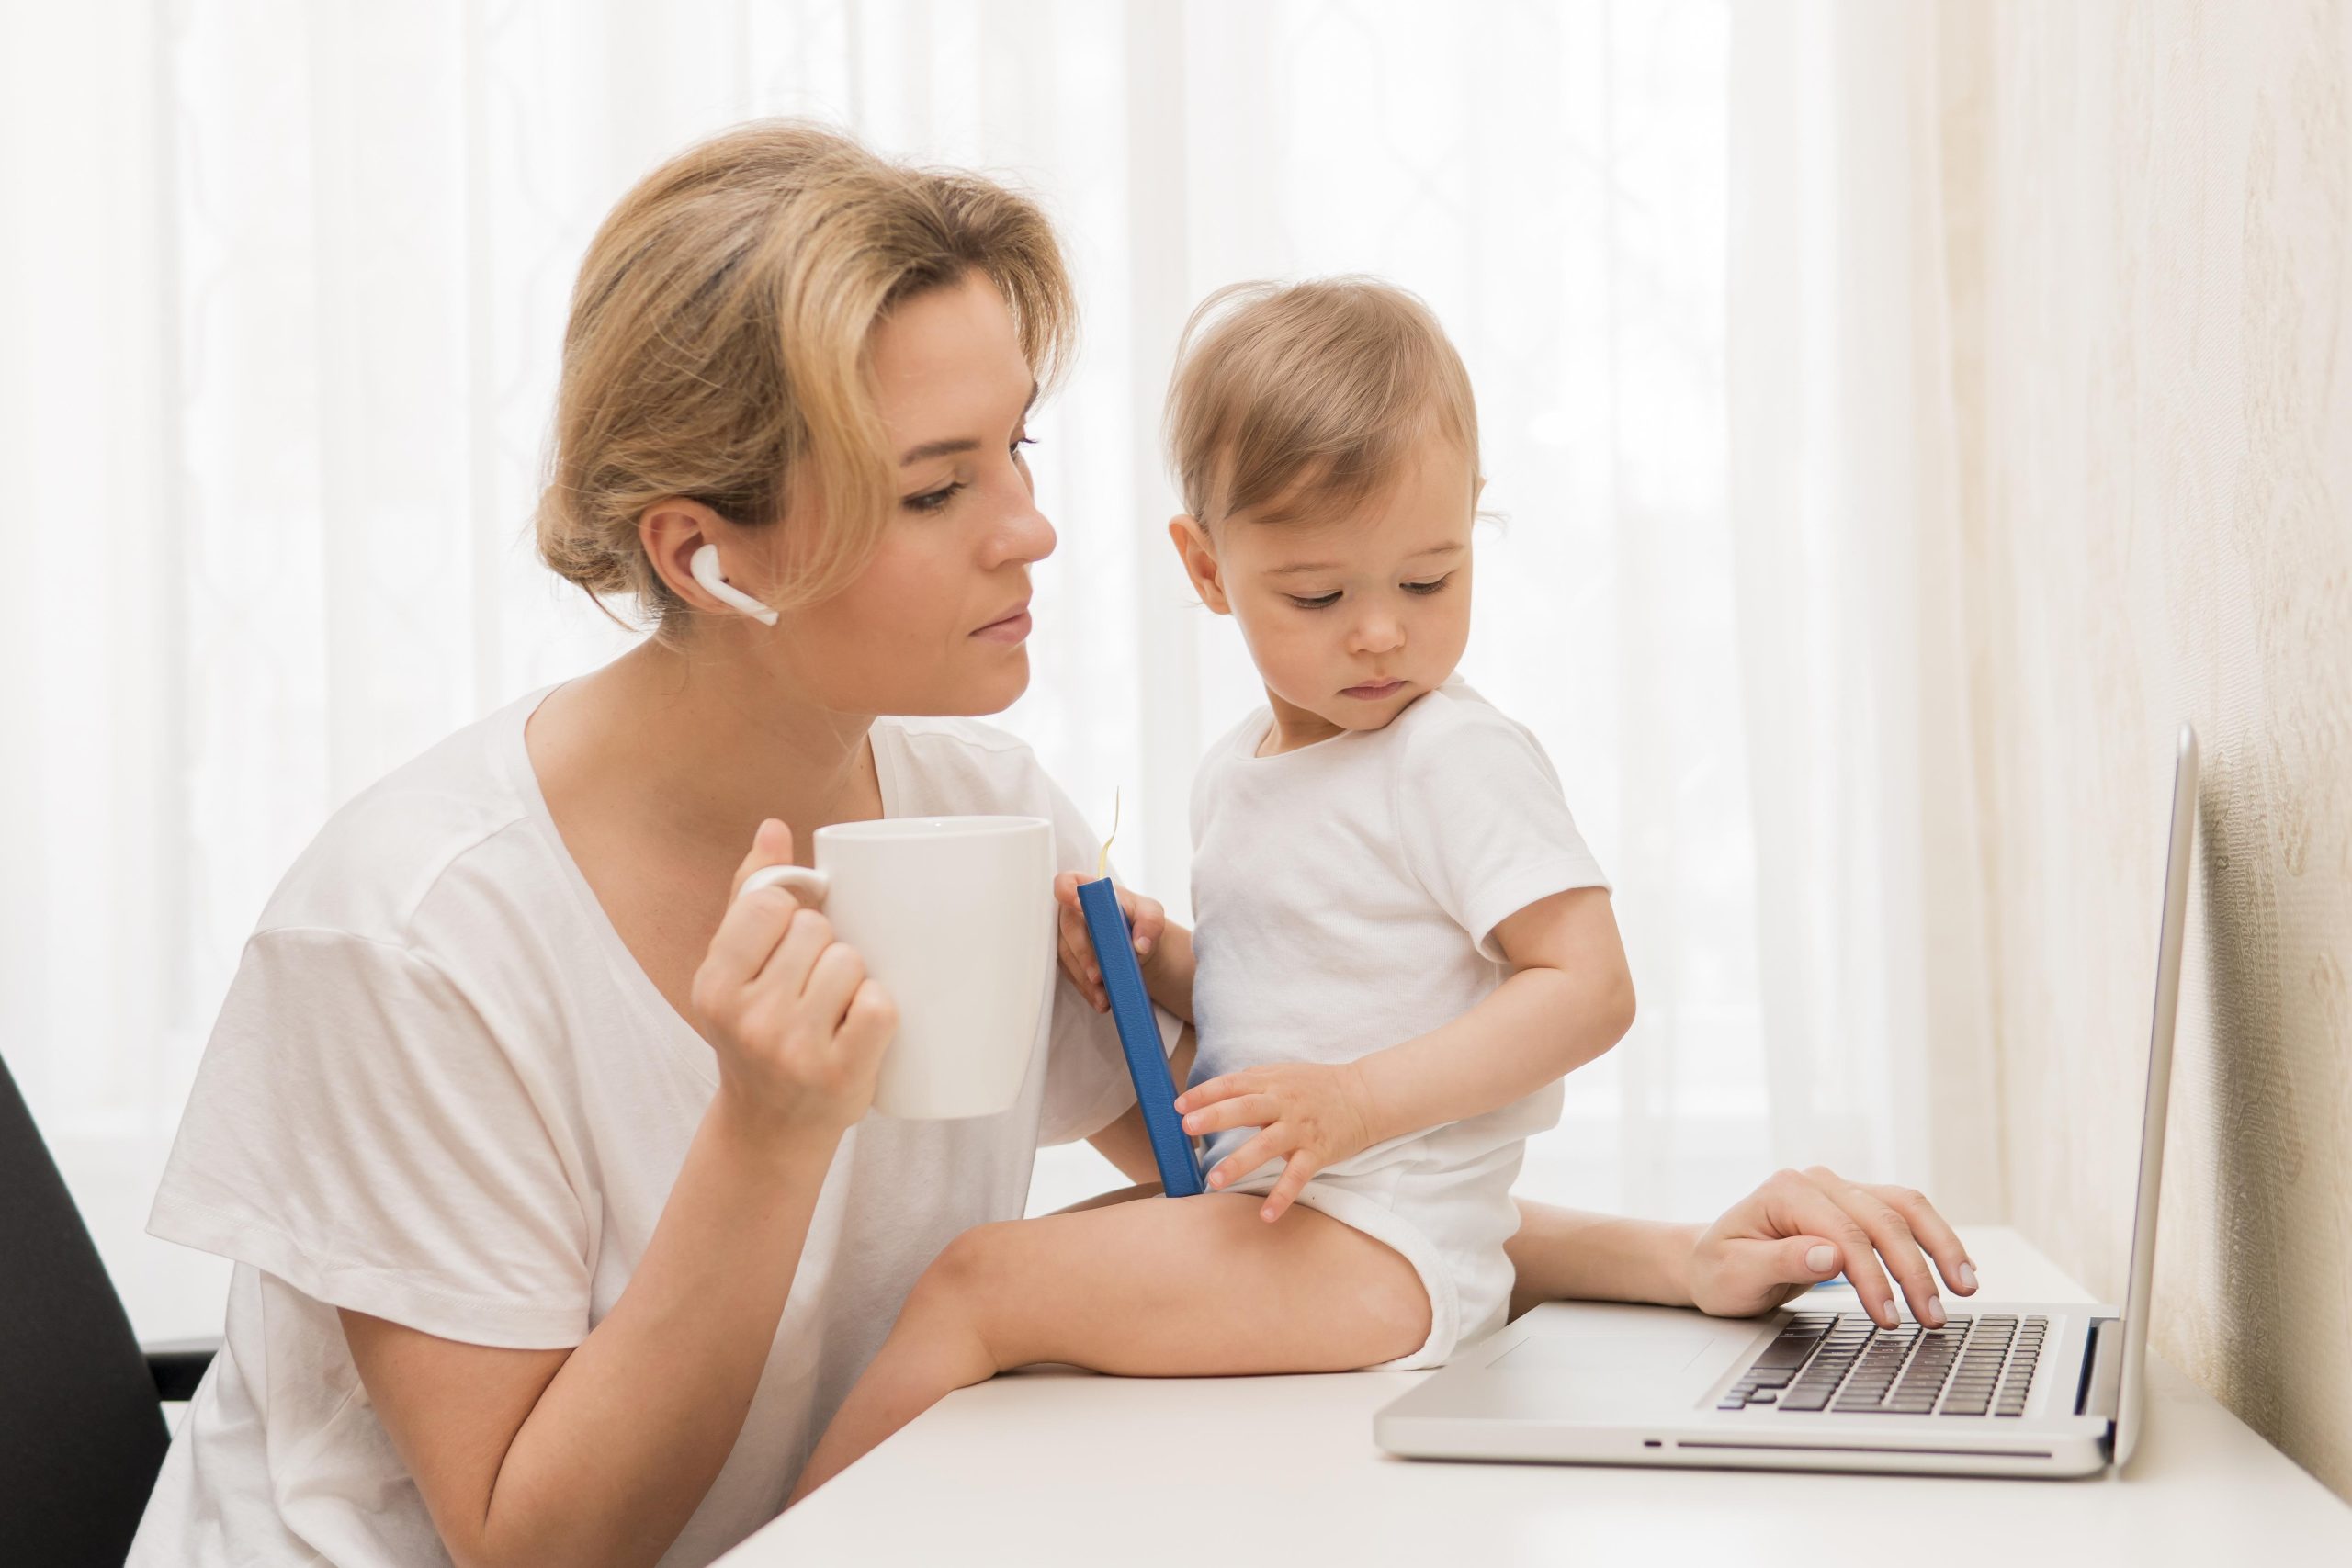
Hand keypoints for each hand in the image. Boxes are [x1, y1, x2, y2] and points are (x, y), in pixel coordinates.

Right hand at [691, 819, 897, 1137]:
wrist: (771, 1130)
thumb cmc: (759, 1033)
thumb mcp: (735, 972)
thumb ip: (750, 895)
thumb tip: (775, 827)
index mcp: (714, 984)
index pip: (770, 904)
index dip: (792, 913)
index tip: (791, 941)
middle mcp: (746, 1018)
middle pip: (817, 930)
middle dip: (825, 947)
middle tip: (814, 985)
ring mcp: (792, 1049)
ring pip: (851, 962)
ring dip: (855, 977)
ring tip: (836, 1008)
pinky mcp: (839, 1074)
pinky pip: (879, 1006)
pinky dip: (880, 1009)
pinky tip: (861, 1027)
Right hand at [1051, 870, 1165, 1012]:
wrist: (1136, 944)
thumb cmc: (1139, 920)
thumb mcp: (1152, 915)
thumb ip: (1150, 923)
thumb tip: (1140, 945)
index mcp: (1088, 891)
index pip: (1066, 882)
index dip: (1066, 891)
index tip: (1075, 902)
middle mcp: (1071, 912)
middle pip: (1066, 928)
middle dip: (1081, 954)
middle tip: (1097, 975)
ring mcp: (1067, 937)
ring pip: (1066, 957)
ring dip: (1083, 978)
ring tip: (1103, 996)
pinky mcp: (1069, 960)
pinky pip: (1072, 975)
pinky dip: (1086, 990)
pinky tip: (1101, 1001)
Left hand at [1174, 1062, 1377, 1222]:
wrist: (1365, 1096)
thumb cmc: (1318, 1086)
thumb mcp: (1282, 1075)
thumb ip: (1250, 1083)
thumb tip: (1212, 1094)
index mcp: (1271, 1083)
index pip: (1232, 1085)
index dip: (1204, 1093)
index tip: (1179, 1106)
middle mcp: (1283, 1104)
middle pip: (1245, 1108)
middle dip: (1215, 1117)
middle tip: (1188, 1128)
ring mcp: (1300, 1129)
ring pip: (1266, 1145)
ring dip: (1239, 1163)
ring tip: (1214, 1181)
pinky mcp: (1318, 1152)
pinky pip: (1297, 1176)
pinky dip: (1282, 1196)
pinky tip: (1266, 1215)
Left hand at [1686, 1165, 1977, 1327]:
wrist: (1712, 1260)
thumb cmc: (1720, 1269)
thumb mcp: (1736, 1273)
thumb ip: (1780, 1261)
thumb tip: (1829, 1255)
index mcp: (1786, 1191)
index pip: (1845, 1233)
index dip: (1874, 1278)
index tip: (1890, 1318)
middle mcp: (1817, 1181)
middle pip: (1882, 1219)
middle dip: (1914, 1272)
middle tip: (1934, 1318)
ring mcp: (1839, 1189)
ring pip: (1905, 1208)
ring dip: (1940, 1247)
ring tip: (1966, 1289)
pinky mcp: (1857, 1205)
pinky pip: (1905, 1215)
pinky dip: (1935, 1239)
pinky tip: (1958, 1267)